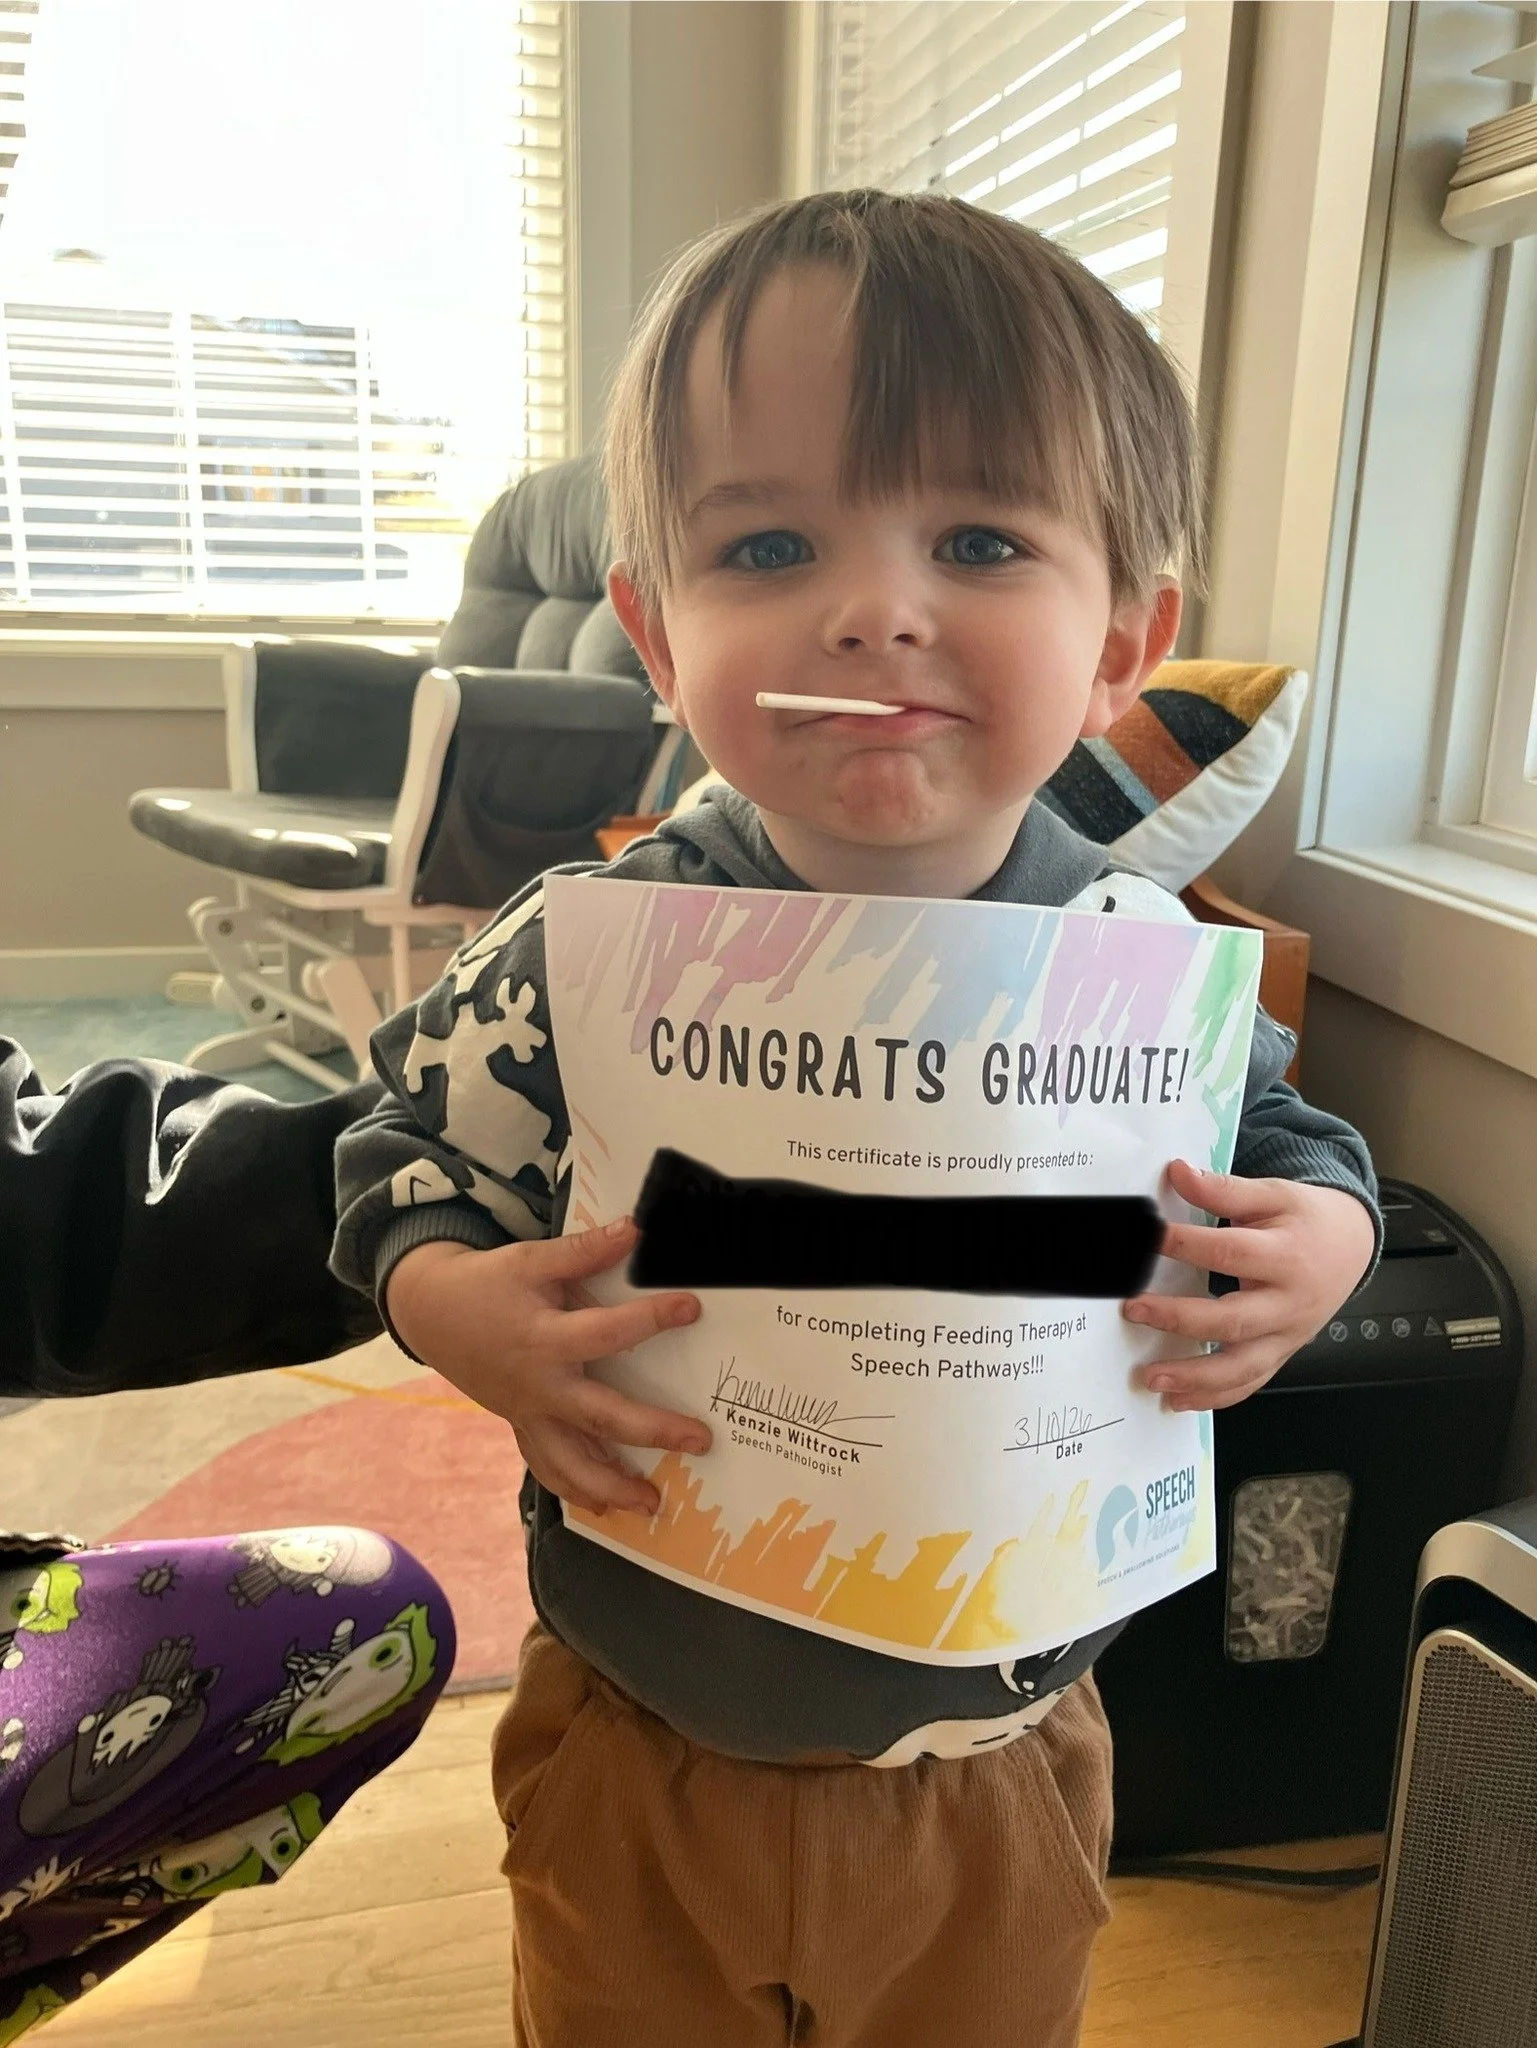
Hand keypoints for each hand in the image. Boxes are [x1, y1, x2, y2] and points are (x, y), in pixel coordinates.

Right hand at [386, 1219, 708, 1515]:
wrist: (431, 1314)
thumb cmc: (487, 1285)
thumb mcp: (530, 1260)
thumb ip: (582, 1252)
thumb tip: (633, 1230)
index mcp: (545, 1339)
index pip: (607, 1333)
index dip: (651, 1318)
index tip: (691, 1307)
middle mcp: (540, 1386)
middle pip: (600, 1417)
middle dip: (652, 1431)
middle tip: (699, 1439)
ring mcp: (529, 1414)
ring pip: (571, 1463)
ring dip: (614, 1486)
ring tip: (654, 1504)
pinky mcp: (522, 1426)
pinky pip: (548, 1468)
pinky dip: (576, 1491)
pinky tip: (608, 1508)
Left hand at [1121, 1160, 1375, 1410]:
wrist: (1351, 1247)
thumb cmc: (1306, 1220)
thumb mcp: (1272, 1194)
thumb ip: (1224, 1188)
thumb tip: (1178, 1172)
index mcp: (1286, 1256)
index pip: (1229, 1253)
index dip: (1185, 1245)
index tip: (1145, 1238)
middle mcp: (1288, 1303)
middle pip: (1233, 1320)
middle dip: (1180, 1319)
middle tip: (1133, 1309)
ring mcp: (1286, 1336)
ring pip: (1242, 1367)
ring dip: (1194, 1378)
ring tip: (1151, 1377)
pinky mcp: (1281, 1354)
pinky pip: (1249, 1383)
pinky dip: (1215, 1398)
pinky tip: (1179, 1401)